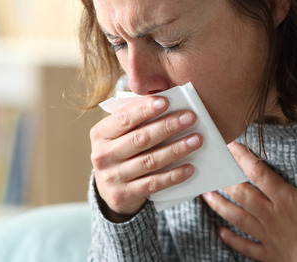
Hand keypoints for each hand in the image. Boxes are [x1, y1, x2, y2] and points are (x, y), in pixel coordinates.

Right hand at [90, 96, 202, 220]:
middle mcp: (102, 155)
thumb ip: (135, 118)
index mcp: (100, 134)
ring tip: (196, 140)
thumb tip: (165, 101)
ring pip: (150, 161)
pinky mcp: (123, 195)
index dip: (144, 109)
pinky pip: (153, 183)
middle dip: (167, 126)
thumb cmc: (121, 151)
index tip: (166, 101)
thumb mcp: (119, 134)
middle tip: (190, 117)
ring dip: (176, 149)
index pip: (124, 118)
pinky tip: (189, 168)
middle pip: (140, 138)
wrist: (109, 189)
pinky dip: (173, 175)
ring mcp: (112, 177)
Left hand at [202, 138, 296, 261]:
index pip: (260, 174)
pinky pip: (245, 245)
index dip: (244, 158)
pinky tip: (220, 232)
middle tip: (212, 167)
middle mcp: (271, 216)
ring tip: (206, 195)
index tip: (231, 145)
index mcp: (286, 201)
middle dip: (226, 179)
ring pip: (237, 217)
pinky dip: (231, 239)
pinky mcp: (268, 254)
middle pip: (242, 194)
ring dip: (220, 205)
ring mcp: (266, 236)